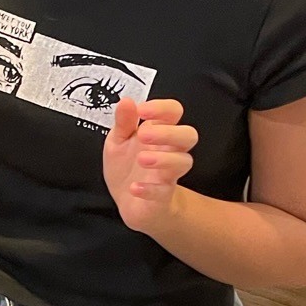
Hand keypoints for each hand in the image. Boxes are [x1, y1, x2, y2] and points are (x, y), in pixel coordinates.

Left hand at [102, 96, 197, 231]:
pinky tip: (135, 187)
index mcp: (158, 132)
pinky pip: (164, 192)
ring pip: (184, 162)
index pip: (174, 112)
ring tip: (142, 159)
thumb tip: (126, 101)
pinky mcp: (163, 196)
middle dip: (169, 133)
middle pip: (188, 135)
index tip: (142, 110)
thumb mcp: (117, 141)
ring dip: (164, 159)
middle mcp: (168, 151)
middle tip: (144, 135)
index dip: (162, 108)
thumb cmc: (127, 168)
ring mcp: (168, 174)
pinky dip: (150, 189)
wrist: (129, 203)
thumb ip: (123, 122)